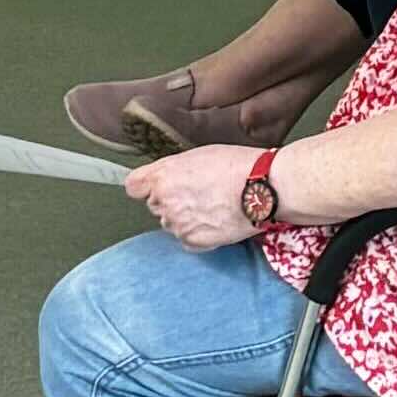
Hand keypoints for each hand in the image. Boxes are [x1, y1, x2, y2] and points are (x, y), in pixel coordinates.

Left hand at [129, 144, 271, 247]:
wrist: (263, 189)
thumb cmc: (237, 165)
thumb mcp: (199, 154)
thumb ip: (173, 169)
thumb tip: (165, 179)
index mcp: (162, 175)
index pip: (133, 186)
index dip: (145, 185)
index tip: (154, 186)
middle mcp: (164, 201)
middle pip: (154, 204)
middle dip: (171, 200)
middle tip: (198, 193)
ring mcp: (178, 224)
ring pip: (171, 223)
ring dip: (184, 218)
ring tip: (212, 206)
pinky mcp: (193, 241)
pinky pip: (186, 239)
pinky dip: (197, 233)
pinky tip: (215, 220)